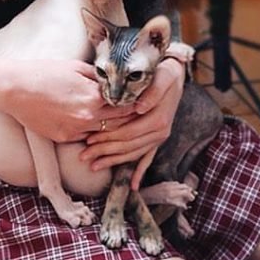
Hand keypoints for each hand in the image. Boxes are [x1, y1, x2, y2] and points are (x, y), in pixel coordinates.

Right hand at [2, 58, 136, 143]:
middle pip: (119, 122)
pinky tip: (93, 124)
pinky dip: (91, 131)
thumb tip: (116, 81)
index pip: (126, 104)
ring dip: (111, 127)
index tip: (140, 99)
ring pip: (103, 133)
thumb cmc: (45, 73)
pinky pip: (85, 136)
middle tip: (136, 113)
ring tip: (118, 120)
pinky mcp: (64, 138)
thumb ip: (98, 77)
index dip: (134, 102)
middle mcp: (87, 117)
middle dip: (128, 118)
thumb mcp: (76, 67)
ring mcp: (75, 130)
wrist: (15, 89)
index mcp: (94, 97)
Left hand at [78, 58, 185, 187]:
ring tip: (93, 166)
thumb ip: (152, 92)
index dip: (108, 137)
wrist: (176, 75)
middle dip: (104, 152)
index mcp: (158, 119)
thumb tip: (140, 107)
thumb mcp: (161, 78)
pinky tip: (132, 185)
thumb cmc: (164, 73)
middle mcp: (160, 132)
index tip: (89, 139)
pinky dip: (139, 171)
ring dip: (113, 161)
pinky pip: (147, 157)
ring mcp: (159, 137)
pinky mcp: (157, 138)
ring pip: (133, 154)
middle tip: (83, 156)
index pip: (128, 133)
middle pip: (127, 146)